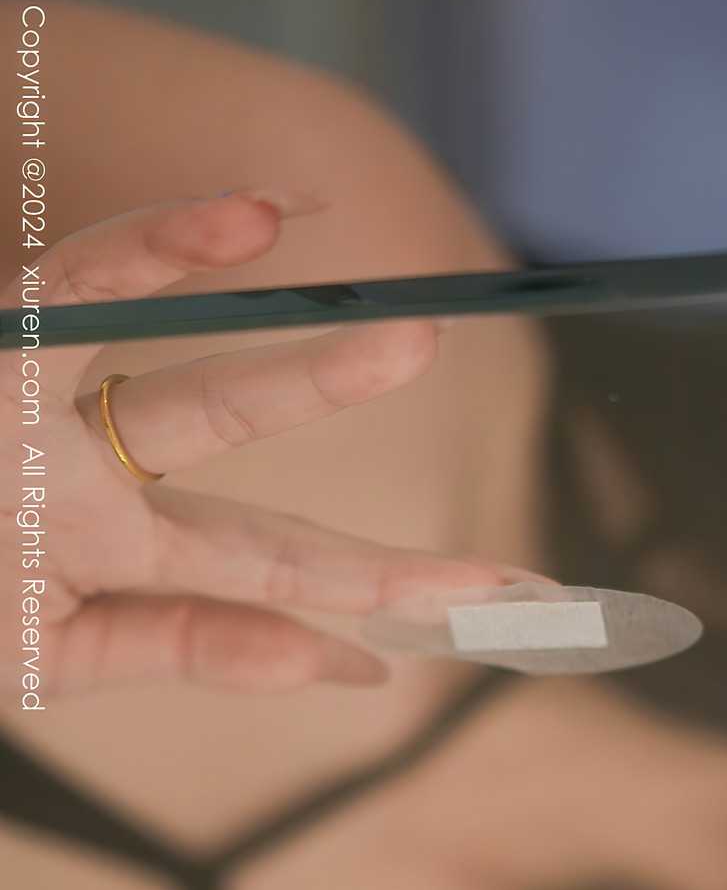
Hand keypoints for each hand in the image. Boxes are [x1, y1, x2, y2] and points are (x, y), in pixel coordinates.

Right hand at [1, 189, 556, 697]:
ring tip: (418, 334)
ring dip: (308, 370)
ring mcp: (50, 414)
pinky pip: (77, 285)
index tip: (483, 613)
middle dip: (389, 546)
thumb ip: (193, 647)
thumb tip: (349, 666)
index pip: (272, 576)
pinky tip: (256, 223)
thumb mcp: (51, 652)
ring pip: (198, 385)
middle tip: (514, 566)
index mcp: (118, 556)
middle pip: (271, 506)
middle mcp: (103, 483)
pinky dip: (162, 251)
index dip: (374, 595)